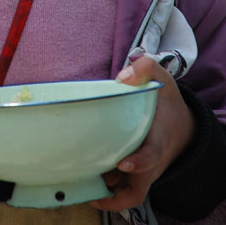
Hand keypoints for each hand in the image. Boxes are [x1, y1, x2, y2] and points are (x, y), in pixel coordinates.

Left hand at [91, 55, 195, 211]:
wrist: (183, 127)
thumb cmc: (167, 104)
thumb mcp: (163, 79)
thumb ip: (145, 68)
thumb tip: (122, 78)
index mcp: (158, 140)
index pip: (151, 156)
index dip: (139, 162)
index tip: (122, 162)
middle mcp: (150, 163)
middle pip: (136, 189)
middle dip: (115, 194)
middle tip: (90, 182)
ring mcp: (143, 173)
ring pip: (126, 195)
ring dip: (106, 194)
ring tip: (81, 183)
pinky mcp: (135, 176)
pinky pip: (121, 193)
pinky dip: (106, 193)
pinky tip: (85, 179)